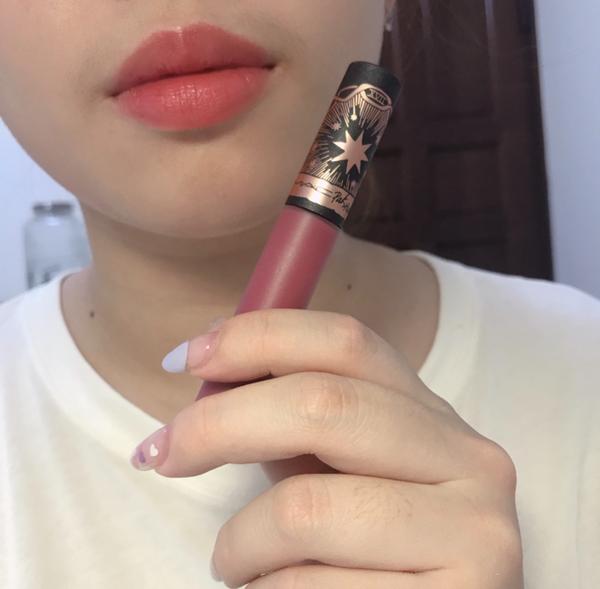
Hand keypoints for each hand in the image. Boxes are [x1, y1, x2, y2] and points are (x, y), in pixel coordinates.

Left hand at [132, 309, 523, 587]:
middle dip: (218, 424)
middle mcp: (472, 461)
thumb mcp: (335, 471)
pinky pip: (311, 588)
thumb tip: (210, 377)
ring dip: (239, 542)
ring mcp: (478, 534)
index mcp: (435, 415)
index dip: (258, 336)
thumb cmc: (362, 551)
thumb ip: (293, 421)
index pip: (346, 342)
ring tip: (239, 562)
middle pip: (322, 405)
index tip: (187, 358)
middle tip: (160, 454)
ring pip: (304, 510)